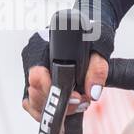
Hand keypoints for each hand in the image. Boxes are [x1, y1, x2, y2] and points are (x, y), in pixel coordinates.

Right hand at [21, 6, 116, 122]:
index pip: (37, 75)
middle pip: (34, 91)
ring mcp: (35, 70)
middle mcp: (33, 58)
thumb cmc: (94, 33)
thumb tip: (93, 93)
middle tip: (81, 103)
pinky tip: (69, 107)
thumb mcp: (100, 47)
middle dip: (57, 103)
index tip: (75, 98)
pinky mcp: (40, 80)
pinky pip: (36, 101)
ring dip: (54, 108)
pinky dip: (50, 108)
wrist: (94, 25)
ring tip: (79, 105)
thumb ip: (97, 70)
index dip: (53, 91)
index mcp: (41, 46)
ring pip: (33, 99)